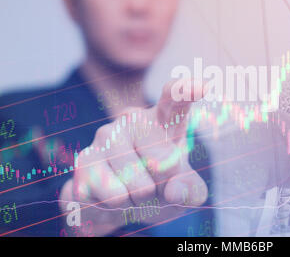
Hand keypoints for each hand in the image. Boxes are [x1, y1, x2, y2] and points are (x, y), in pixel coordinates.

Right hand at [59, 79, 207, 235]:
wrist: (119, 204)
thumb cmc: (160, 188)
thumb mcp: (186, 191)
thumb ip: (191, 191)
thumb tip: (173, 190)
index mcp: (165, 120)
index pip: (176, 100)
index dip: (185, 92)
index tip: (201, 86)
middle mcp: (134, 120)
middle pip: (164, 162)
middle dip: (162, 185)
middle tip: (154, 182)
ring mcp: (106, 135)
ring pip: (137, 184)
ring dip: (139, 198)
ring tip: (133, 188)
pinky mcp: (85, 159)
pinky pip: (113, 195)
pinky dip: (119, 205)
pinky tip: (112, 193)